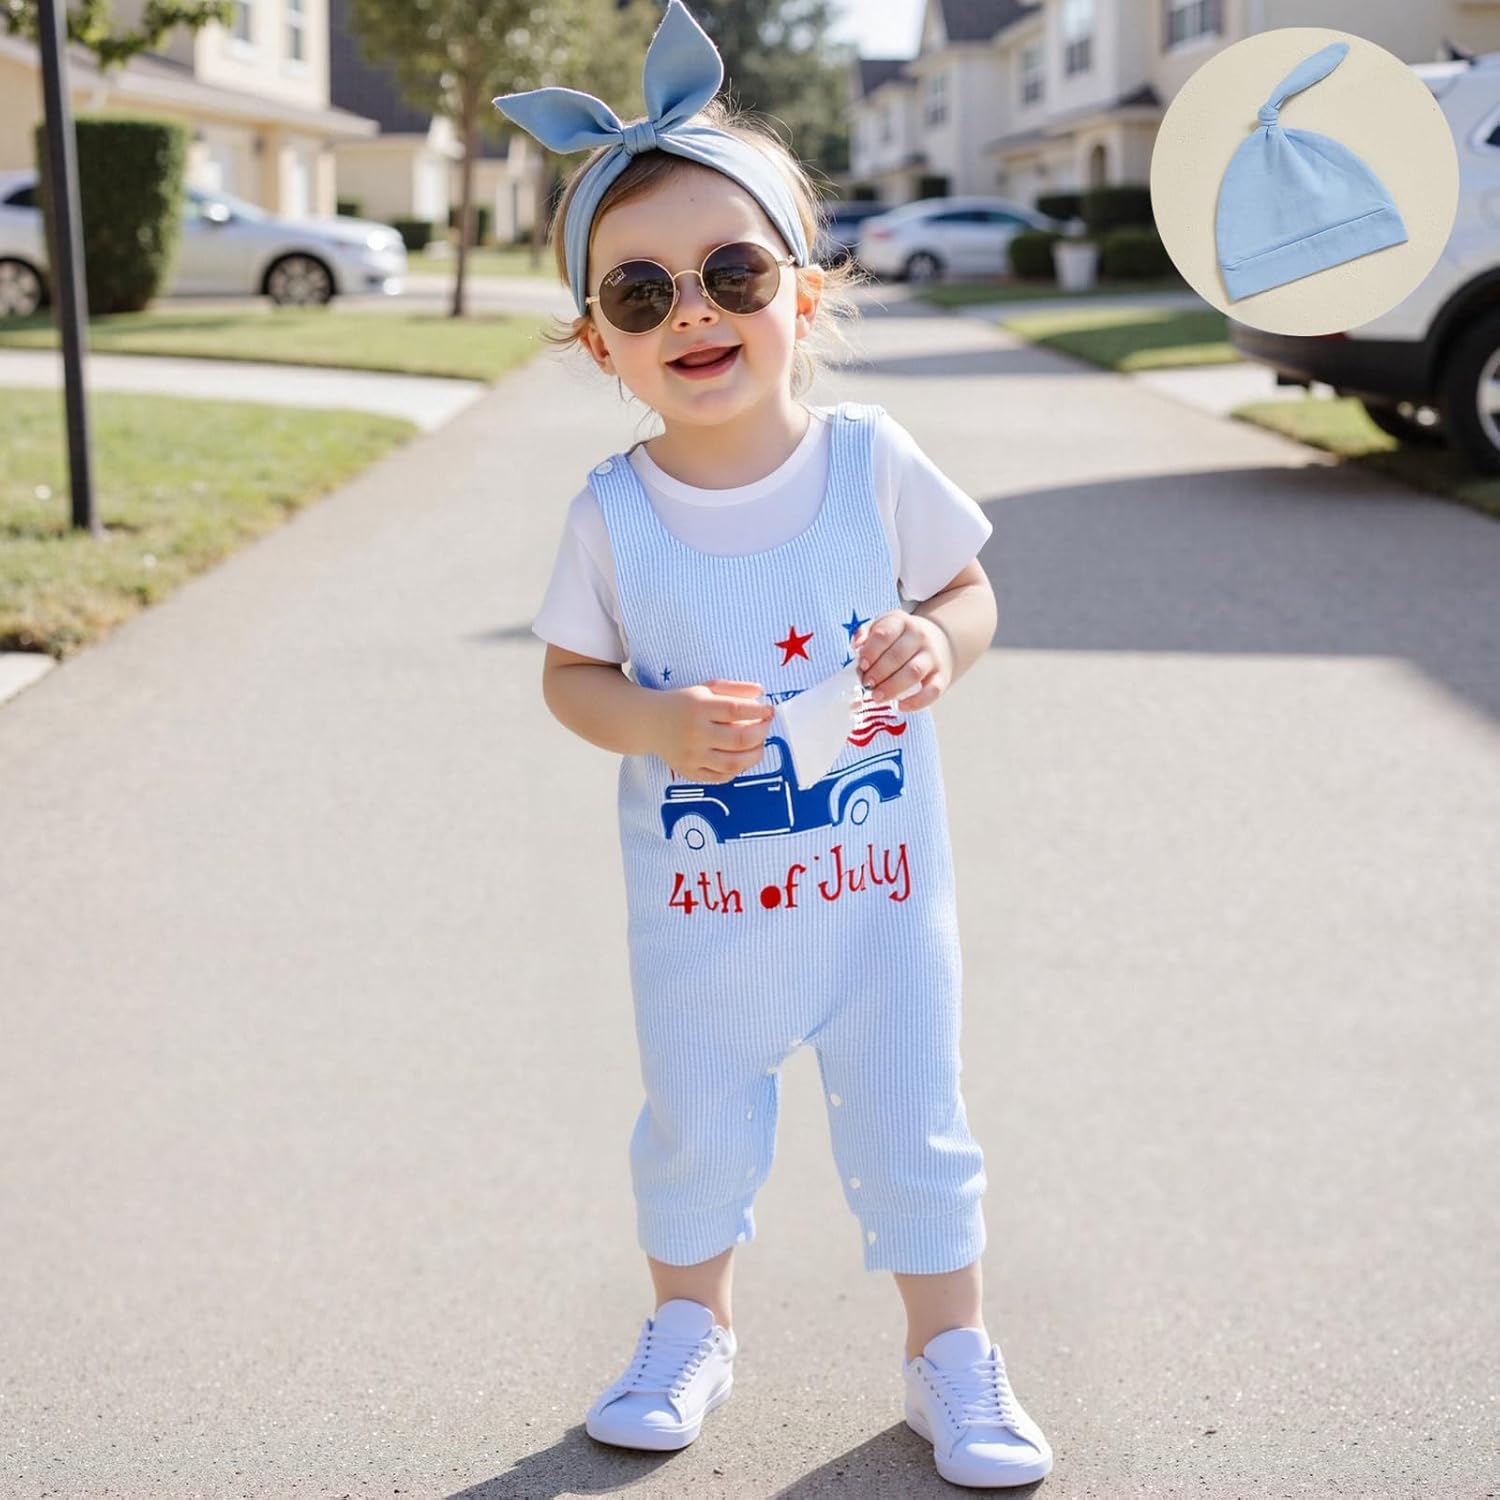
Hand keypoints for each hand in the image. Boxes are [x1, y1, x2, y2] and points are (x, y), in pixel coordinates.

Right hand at [650, 678, 775, 782]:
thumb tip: (761, 692)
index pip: (736, 710)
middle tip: (765, 727)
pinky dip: (737, 769)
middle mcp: (694, 733)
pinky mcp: (689, 772)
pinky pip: (721, 777)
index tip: (769, 710)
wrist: (650, 723)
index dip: (759, 711)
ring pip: (734, 762)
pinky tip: (741, 758)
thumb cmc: (684, 704)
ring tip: (758, 745)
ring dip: (754, 754)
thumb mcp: (707, 688)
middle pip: (739, 738)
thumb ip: (735, 688)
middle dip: (761, 733)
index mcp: (698, 707)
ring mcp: (692, 756)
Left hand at [852, 611, 953, 713]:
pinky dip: (916, 701)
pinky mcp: (942, 677)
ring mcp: (932, 657)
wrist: (939, 641)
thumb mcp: (884, 626)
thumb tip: (856, 646)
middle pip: (897, 656)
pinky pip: (932, 691)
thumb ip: (866, 634)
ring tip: (876, 697)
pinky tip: (900, 705)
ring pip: (913, 673)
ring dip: (892, 687)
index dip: (870, 651)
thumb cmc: (902, 638)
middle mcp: (919, 637)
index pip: (884, 634)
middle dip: (877, 673)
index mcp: (901, 622)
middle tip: (866, 684)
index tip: (861, 665)